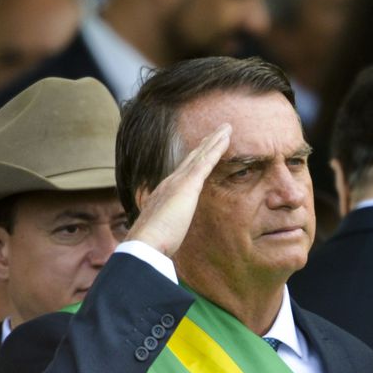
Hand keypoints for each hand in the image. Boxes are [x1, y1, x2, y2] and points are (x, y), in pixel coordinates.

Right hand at [126, 123, 231, 256]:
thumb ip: (166, 232)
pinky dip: (216, 148)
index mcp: (164, 194)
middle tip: (217, 132)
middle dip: (205, 144)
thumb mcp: (161, 235)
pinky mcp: (188, 184)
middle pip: (191, 158)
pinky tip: (226, 138)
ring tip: (227, 128)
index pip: (183, 173)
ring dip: (214, 140)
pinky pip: (206, 161)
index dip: (193, 160)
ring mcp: (179, 181)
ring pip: (200, 155)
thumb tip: (166, 241)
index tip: (202, 150)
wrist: (145, 242)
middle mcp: (170, 182)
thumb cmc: (152, 244)